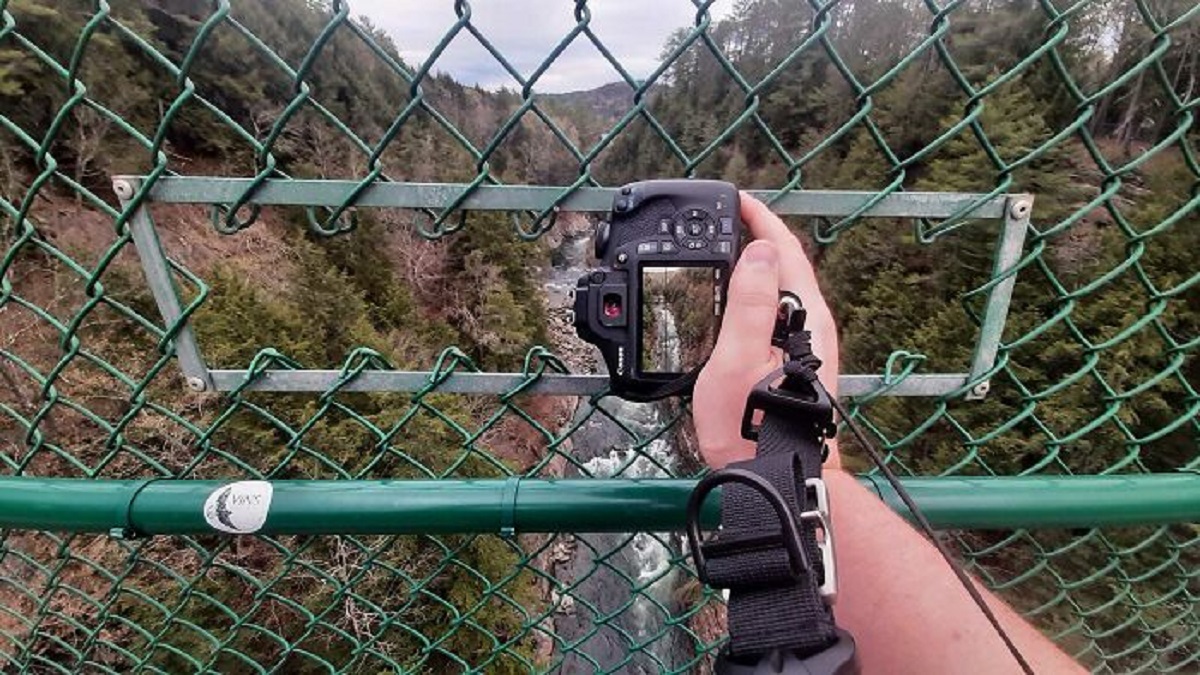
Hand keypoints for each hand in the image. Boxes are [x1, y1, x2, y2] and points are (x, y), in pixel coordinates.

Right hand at [694, 192, 839, 468]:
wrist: (776, 477)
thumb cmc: (753, 429)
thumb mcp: (738, 359)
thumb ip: (750, 303)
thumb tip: (758, 251)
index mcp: (803, 315)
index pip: (784, 249)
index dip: (760, 219)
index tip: (735, 199)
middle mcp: (814, 324)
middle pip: (785, 265)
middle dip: (756, 237)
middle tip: (723, 220)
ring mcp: (810, 344)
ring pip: (782, 289)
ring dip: (755, 265)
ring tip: (723, 252)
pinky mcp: (800, 362)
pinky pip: (777, 311)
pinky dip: (755, 293)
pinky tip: (734, 302)